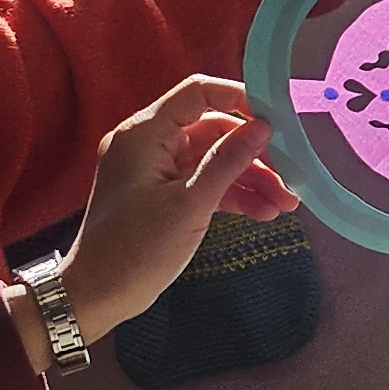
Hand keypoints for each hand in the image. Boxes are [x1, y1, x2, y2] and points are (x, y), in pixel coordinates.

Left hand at [48, 76, 293, 349]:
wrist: (96, 296)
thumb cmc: (136, 250)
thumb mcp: (191, 204)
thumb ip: (228, 161)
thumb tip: (263, 126)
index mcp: (144, 134)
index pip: (198, 93)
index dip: (241, 99)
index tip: (279, 119)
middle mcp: (147, 143)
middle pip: (213, 130)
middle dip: (255, 154)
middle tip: (292, 176)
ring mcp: (154, 170)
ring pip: (214, 159)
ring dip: (250, 179)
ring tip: (285, 205)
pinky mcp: (161, 194)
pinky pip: (204, 181)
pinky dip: (232, 194)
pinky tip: (263, 213)